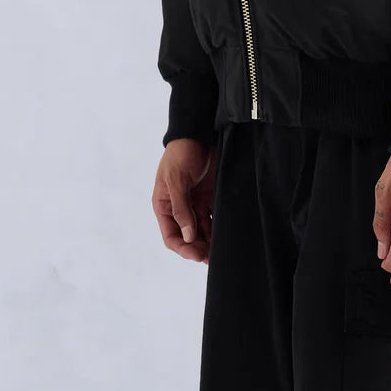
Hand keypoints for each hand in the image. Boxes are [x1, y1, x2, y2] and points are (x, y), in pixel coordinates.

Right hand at [152, 137, 216, 262]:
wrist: (197, 131)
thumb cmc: (180, 153)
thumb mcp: (176, 180)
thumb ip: (181, 208)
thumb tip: (188, 236)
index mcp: (164, 205)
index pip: (171, 235)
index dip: (183, 248)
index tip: (197, 255)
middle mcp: (179, 207)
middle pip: (187, 236)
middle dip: (198, 248)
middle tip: (212, 258)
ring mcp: (194, 202)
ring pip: (201, 229)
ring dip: (209, 241)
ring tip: (221, 252)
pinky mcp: (209, 195)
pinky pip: (212, 216)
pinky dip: (217, 227)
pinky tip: (226, 234)